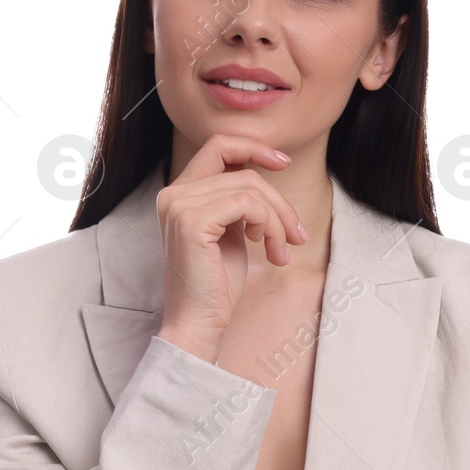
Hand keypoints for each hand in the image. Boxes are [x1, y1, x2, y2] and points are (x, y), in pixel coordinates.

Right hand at [156, 135, 307, 362]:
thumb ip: (238, 200)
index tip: (284, 163)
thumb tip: (268, 169)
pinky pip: (248, 204)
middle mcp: (173, 194)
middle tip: (297, 234)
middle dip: (279, 201)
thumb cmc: (217, 284)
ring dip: (278, 220)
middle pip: (243, 171)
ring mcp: (179, 205)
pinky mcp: (192, 221)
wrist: (199, 323)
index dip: (254, 148)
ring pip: (250, 188)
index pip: (218, 146)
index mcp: (179, 193)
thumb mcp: (231, 231)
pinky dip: (269, 225)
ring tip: (281, 250)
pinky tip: (269, 250)